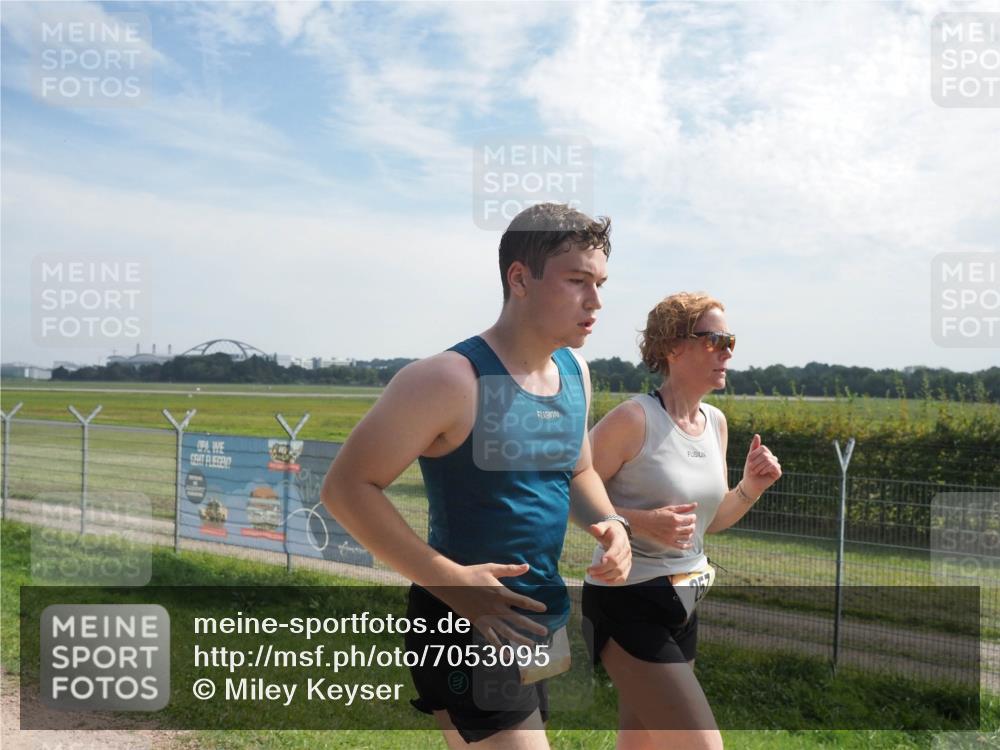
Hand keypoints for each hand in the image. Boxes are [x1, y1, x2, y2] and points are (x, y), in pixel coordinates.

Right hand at [433, 562, 547, 646]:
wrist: (451, 584)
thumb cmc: (472, 574)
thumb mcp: (492, 568)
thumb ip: (510, 569)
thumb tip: (527, 566)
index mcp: (501, 593)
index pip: (522, 601)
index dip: (534, 605)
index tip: (544, 609)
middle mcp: (497, 607)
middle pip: (518, 619)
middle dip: (532, 627)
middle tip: (545, 633)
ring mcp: (488, 617)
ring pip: (507, 632)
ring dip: (520, 640)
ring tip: (531, 646)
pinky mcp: (479, 623)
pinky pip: (491, 638)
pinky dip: (499, 647)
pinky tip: (507, 655)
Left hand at [586, 520, 631, 584]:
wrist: (619, 533)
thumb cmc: (609, 530)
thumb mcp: (604, 526)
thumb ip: (599, 528)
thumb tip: (593, 528)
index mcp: (620, 540)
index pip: (617, 550)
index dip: (609, 557)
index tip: (599, 561)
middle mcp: (626, 551)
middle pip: (617, 564)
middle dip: (602, 569)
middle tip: (589, 571)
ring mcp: (628, 560)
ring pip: (620, 573)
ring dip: (605, 577)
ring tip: (593, 576)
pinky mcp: (627, 567)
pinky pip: (622, 577)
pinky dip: (613, 581)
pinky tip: (602, 580)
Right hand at [640, 503, 697, 549]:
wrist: (644, 523)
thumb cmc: (657, 514)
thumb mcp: (670, 509)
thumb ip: (684, 507)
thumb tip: (696, 504)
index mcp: (675, 519)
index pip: (691, 519)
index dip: (694, 517)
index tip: (692, 516)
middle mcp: (675, 529)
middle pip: (691, 528)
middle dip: (693, 525)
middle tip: (690, 523)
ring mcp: (672, 537)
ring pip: (688, 537)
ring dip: (690, 533)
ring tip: (688, 529)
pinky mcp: (669, 543)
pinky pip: (682, 546)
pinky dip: (688, 546)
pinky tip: (690, 544)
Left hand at [741, 434, 781, 497]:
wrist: (750, 483)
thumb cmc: (750, 470)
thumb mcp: (750, 457)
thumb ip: (754, 447)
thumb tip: (757, 435)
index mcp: (766, 454)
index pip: (763, 448)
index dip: (755, 454)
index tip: (749, 461)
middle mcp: (773, 458)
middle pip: (765, 455)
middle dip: (756, 462)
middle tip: (751, 469)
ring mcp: (776, 465)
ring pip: (769, 460)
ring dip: (759, 466)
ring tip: (755, 472)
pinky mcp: (778, 472)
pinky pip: (773, 466)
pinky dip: (765, 469)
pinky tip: (761, 473)